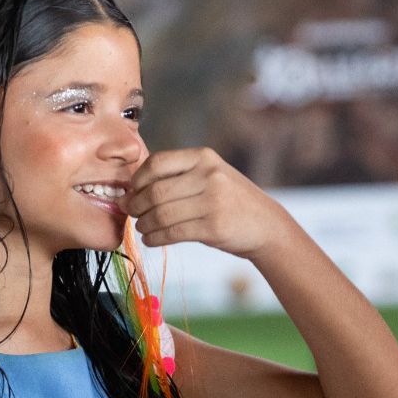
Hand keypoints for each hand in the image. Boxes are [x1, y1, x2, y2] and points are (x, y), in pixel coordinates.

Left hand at [123, 147, 286, 259]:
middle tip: (131, 212)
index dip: (137, 179)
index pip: (157, 163)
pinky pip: (173, 233)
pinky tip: (151, 239)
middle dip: (136, 205)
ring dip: (145, 224)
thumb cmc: (230, 200)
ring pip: (162, 215)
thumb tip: (132, 188)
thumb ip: (178, 175)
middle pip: (156, 192)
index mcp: (204, 157)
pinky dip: (155, 238)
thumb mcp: (211, 175)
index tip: (131, 191)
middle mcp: (209, 176)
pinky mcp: (213, 227)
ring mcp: (213, 202)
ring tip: (142, 228)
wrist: (266, 225)